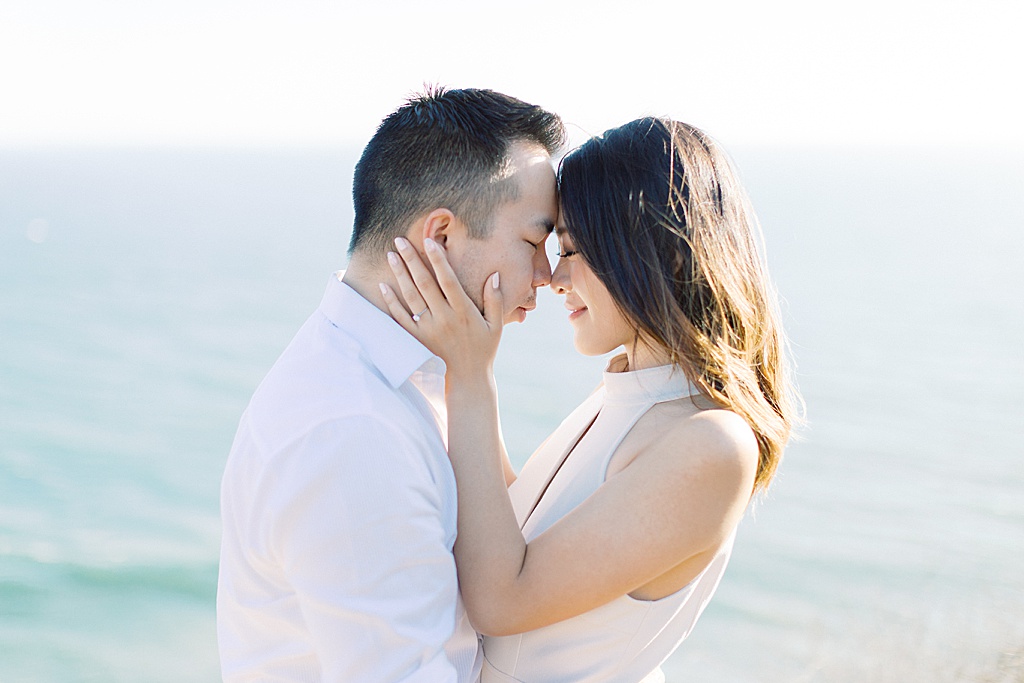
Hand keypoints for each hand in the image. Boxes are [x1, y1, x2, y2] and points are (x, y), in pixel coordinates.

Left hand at [380, 237, 503, 378]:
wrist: (467, 380)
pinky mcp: (416, 339)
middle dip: (412, 259)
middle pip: (424, 283)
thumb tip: (494, 275)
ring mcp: (428, 329)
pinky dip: (391, 302)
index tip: (429, 241)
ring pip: (410, 297)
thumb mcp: (496, 325)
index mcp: (464, 312)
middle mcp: (444, 318)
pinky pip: (400, 318)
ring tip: (391, 255)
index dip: (438, 260)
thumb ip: (495, 300)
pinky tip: (383, 286)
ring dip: (400, 274)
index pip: (448, 280)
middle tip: (400, 240)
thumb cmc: (484, 350)